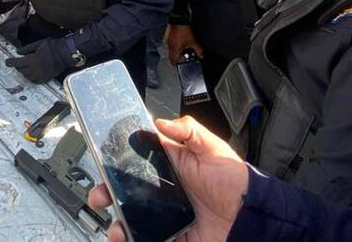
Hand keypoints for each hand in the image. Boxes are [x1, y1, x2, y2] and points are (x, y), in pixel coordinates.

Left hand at [4, 39, 68, 83]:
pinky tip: (31, 72)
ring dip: (24, 71)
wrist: (65, 54)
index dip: (10, 62)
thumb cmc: (53, 46)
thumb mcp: (38, 44)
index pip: (17, 63)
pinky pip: (34, 80)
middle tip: (18, 62)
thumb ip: (27, 49)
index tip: (7, 62)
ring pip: (27, 76)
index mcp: (33, 59)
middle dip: (18, 65)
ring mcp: (41, 75)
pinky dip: (30, 76)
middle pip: (21, 70)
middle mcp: (35, 69)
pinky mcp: (46, 78)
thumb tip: (18, 52)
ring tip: (25, 66)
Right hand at [87, 116, 246, 241]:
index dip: (115, 163)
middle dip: (107, 194)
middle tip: (100, 196)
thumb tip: (160, 122)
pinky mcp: (172, 237)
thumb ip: (188, 130)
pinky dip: (133, 240)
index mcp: (168, 167)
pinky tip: (127, 238)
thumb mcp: (212, 147)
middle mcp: (163, 191)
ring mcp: (165, 216)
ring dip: (118, 223)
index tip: (102, 163)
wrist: (251, 216)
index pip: (134, 162)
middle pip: (126, 192)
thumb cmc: (235, 180)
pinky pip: (148, 239)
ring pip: (132, 219)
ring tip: (116, 228)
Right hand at [166, 24, 203, 64]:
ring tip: (184, 50)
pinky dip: (176, 46)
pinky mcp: (170, 37)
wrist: (179, 20)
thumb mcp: (193, 42)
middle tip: (184, 57)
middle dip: (178, 58)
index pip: (173, 61)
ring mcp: (169, 41)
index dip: (177, 64)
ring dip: (177, 52)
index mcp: (175, 49)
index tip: (181, 64)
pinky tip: (182, 43)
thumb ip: (198, 50)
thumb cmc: (183, 31)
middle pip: (172, 56)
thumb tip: (201, 55)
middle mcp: (170, 46)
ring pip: (171, 50)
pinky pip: (172, 44)